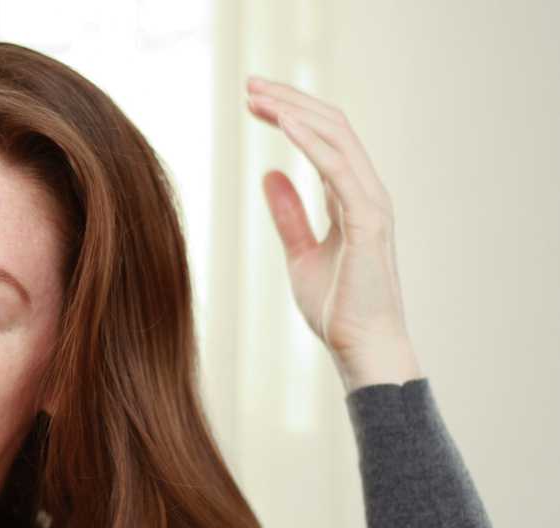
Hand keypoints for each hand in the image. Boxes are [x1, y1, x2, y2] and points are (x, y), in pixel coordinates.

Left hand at [246, 76, 422, 390]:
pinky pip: (339, 169)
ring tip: (258, 97)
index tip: (253, 103)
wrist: (362, 349)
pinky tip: (285, 124)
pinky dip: (312, 142)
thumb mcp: (300, 254)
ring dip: (296, 111)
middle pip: (331, 127)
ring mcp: (372, 203)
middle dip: (290, 101)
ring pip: (336, 137)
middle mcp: (366, 192)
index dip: (290, 114)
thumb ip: (288, 215)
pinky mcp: (368, 221)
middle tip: (249, 85)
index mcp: (352, 197)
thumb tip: (269, 175)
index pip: (323, 138)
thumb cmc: (337, 308)